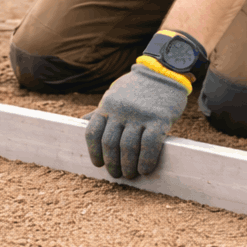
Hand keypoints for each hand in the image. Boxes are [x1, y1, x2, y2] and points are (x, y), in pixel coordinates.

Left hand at [84, 63, 188, 178]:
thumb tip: (82, 122)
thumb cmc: (138, 87)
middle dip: (112, 163)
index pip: (92, 133)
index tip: (98, 164)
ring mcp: (140, 115)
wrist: (165, 71)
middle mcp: (121, 110)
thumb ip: (102, 110)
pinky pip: (150, 145)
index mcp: (107, 105)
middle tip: (116, 174)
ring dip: (128, 166)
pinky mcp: (159, 119)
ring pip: (128, 147)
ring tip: (129, 174)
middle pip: (110, 144)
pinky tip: (145, 170)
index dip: (94, 152)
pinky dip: (146, 161)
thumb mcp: (115, 94)